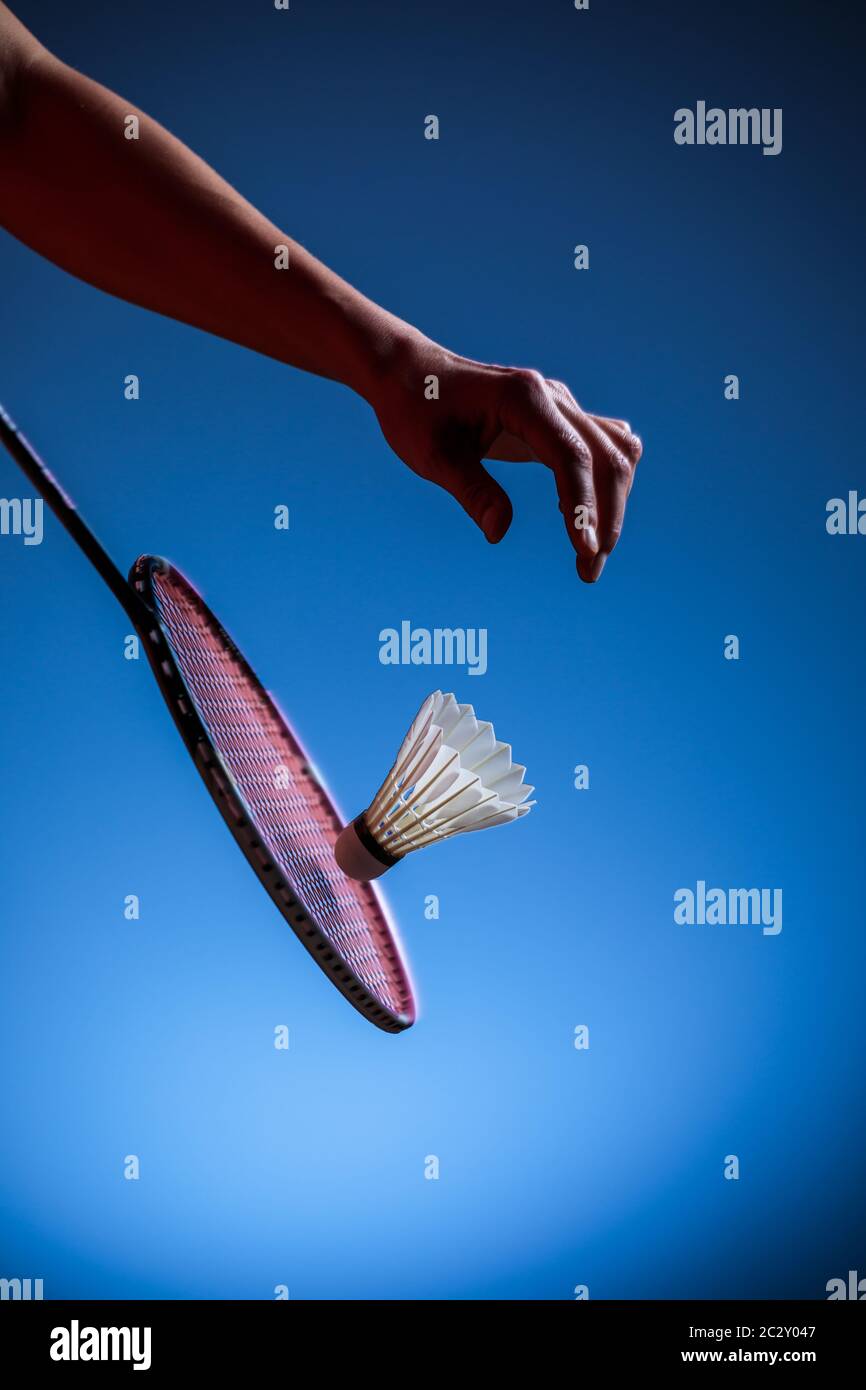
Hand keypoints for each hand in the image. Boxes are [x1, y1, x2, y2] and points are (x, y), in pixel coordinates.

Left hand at [368, 335, 641, 582]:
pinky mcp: (559, 417)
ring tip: (589, 557)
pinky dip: (604, 483)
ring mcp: (560, 405)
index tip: (584, 551)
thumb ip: (471, 491)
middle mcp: (551, 397)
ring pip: (614, 454)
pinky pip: (604, 447)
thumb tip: (498, 533)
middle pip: (605, 458)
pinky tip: (578, 517)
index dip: (583, 506)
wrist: (413, 374)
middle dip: (606, 519)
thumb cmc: (416, 410)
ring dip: (612, 506)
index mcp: (522, 399)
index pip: (571, 456)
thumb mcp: (433, 456)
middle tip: (588, 573)